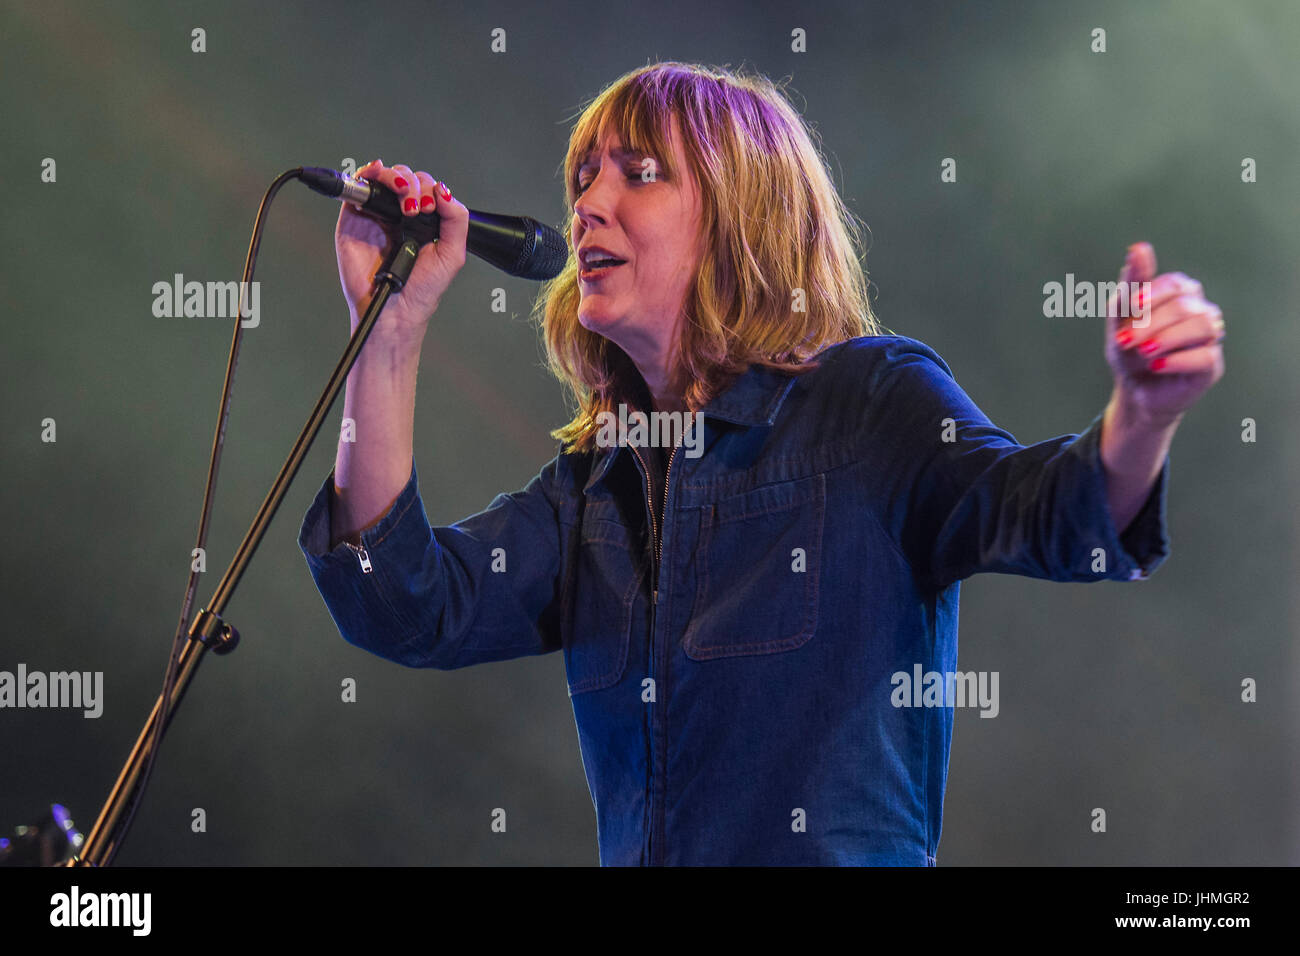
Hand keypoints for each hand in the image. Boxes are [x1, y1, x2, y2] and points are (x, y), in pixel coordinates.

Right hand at [334, 159, 468, 341]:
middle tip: (418, 208)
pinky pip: (358, 186)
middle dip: (415, 185)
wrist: (396, 310)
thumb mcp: (452, 254)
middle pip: (406, 178)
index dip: (430, 190)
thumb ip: (456, 220)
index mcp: (423, 221)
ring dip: (396, 178)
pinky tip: (378, 172)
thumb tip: (443, 190)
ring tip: (405, 198)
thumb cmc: (422, 288)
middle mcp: (399, 215)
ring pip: (384, 177)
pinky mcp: (354, 218)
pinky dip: (368, 172)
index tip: (432, 208)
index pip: (426, 188)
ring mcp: (376, 215)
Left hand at [1105, 242, 1224, 425]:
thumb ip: (1131, 283)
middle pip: (1186, 305)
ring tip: (1143, 353)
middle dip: (1152, 323)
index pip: (1175, 284)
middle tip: (1125, 341)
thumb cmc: (1128, 347)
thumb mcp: (1120, 317)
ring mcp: (1210, 337)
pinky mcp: (1212, 364)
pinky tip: (1156, 366)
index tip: (1131, 308)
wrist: (1133, 388)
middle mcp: (1200, 310)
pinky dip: (1176, 360)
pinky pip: (1205, 356)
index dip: (1153, 295)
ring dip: (1166, 339)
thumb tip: (1139, 247)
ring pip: (1203, 326)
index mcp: (1180, 293)